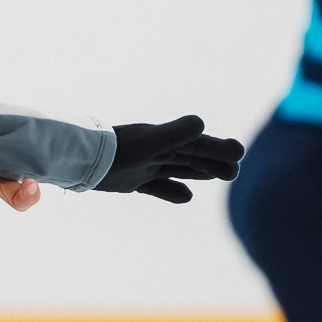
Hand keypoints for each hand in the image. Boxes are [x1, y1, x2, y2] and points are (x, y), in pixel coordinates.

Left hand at [97, 116, 245, 195]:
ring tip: (220, 175)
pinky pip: (158, 186)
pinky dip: (173, 190)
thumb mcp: (150, 142)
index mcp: (166, 140)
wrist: (82, 160)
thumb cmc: (117, 150)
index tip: (239, 154)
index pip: (199, 144)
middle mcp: (158, 150)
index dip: (219, 149)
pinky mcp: (132, 180)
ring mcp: (145, 165)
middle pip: (193, 156)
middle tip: (236, 170)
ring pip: (180, 168)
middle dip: (215, 162)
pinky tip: (186, 197)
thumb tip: (202, 124)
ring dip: (200, 172)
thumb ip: (174, 134)